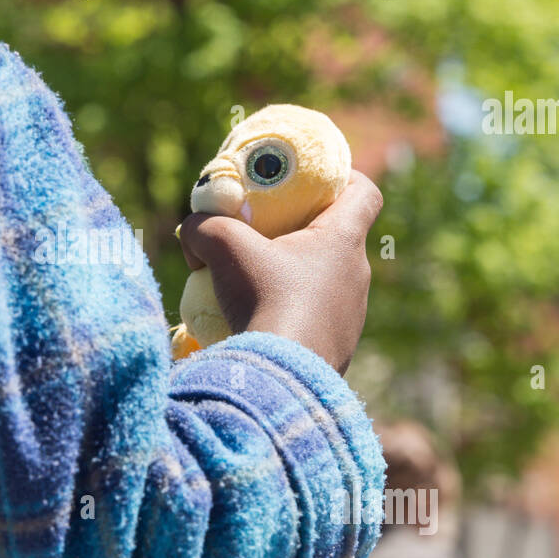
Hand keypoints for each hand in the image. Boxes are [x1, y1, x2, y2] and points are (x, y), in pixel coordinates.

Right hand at [177, 171, 382, 373]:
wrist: (281, 378)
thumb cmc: (263, 300)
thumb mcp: (223, 249)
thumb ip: (204, 226)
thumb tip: (193, 228)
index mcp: (343, 241)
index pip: (365, 194)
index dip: (345, 178)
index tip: (315, 182)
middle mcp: (357, 275)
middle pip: (338, 238)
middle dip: (303, 230)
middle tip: (267, 231)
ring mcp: (352, 316)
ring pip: (326, 281)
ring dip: (296, 275)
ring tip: (255, 282)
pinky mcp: (338, 348)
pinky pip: (317, 318)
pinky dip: (293, 313)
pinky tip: (260, 320)